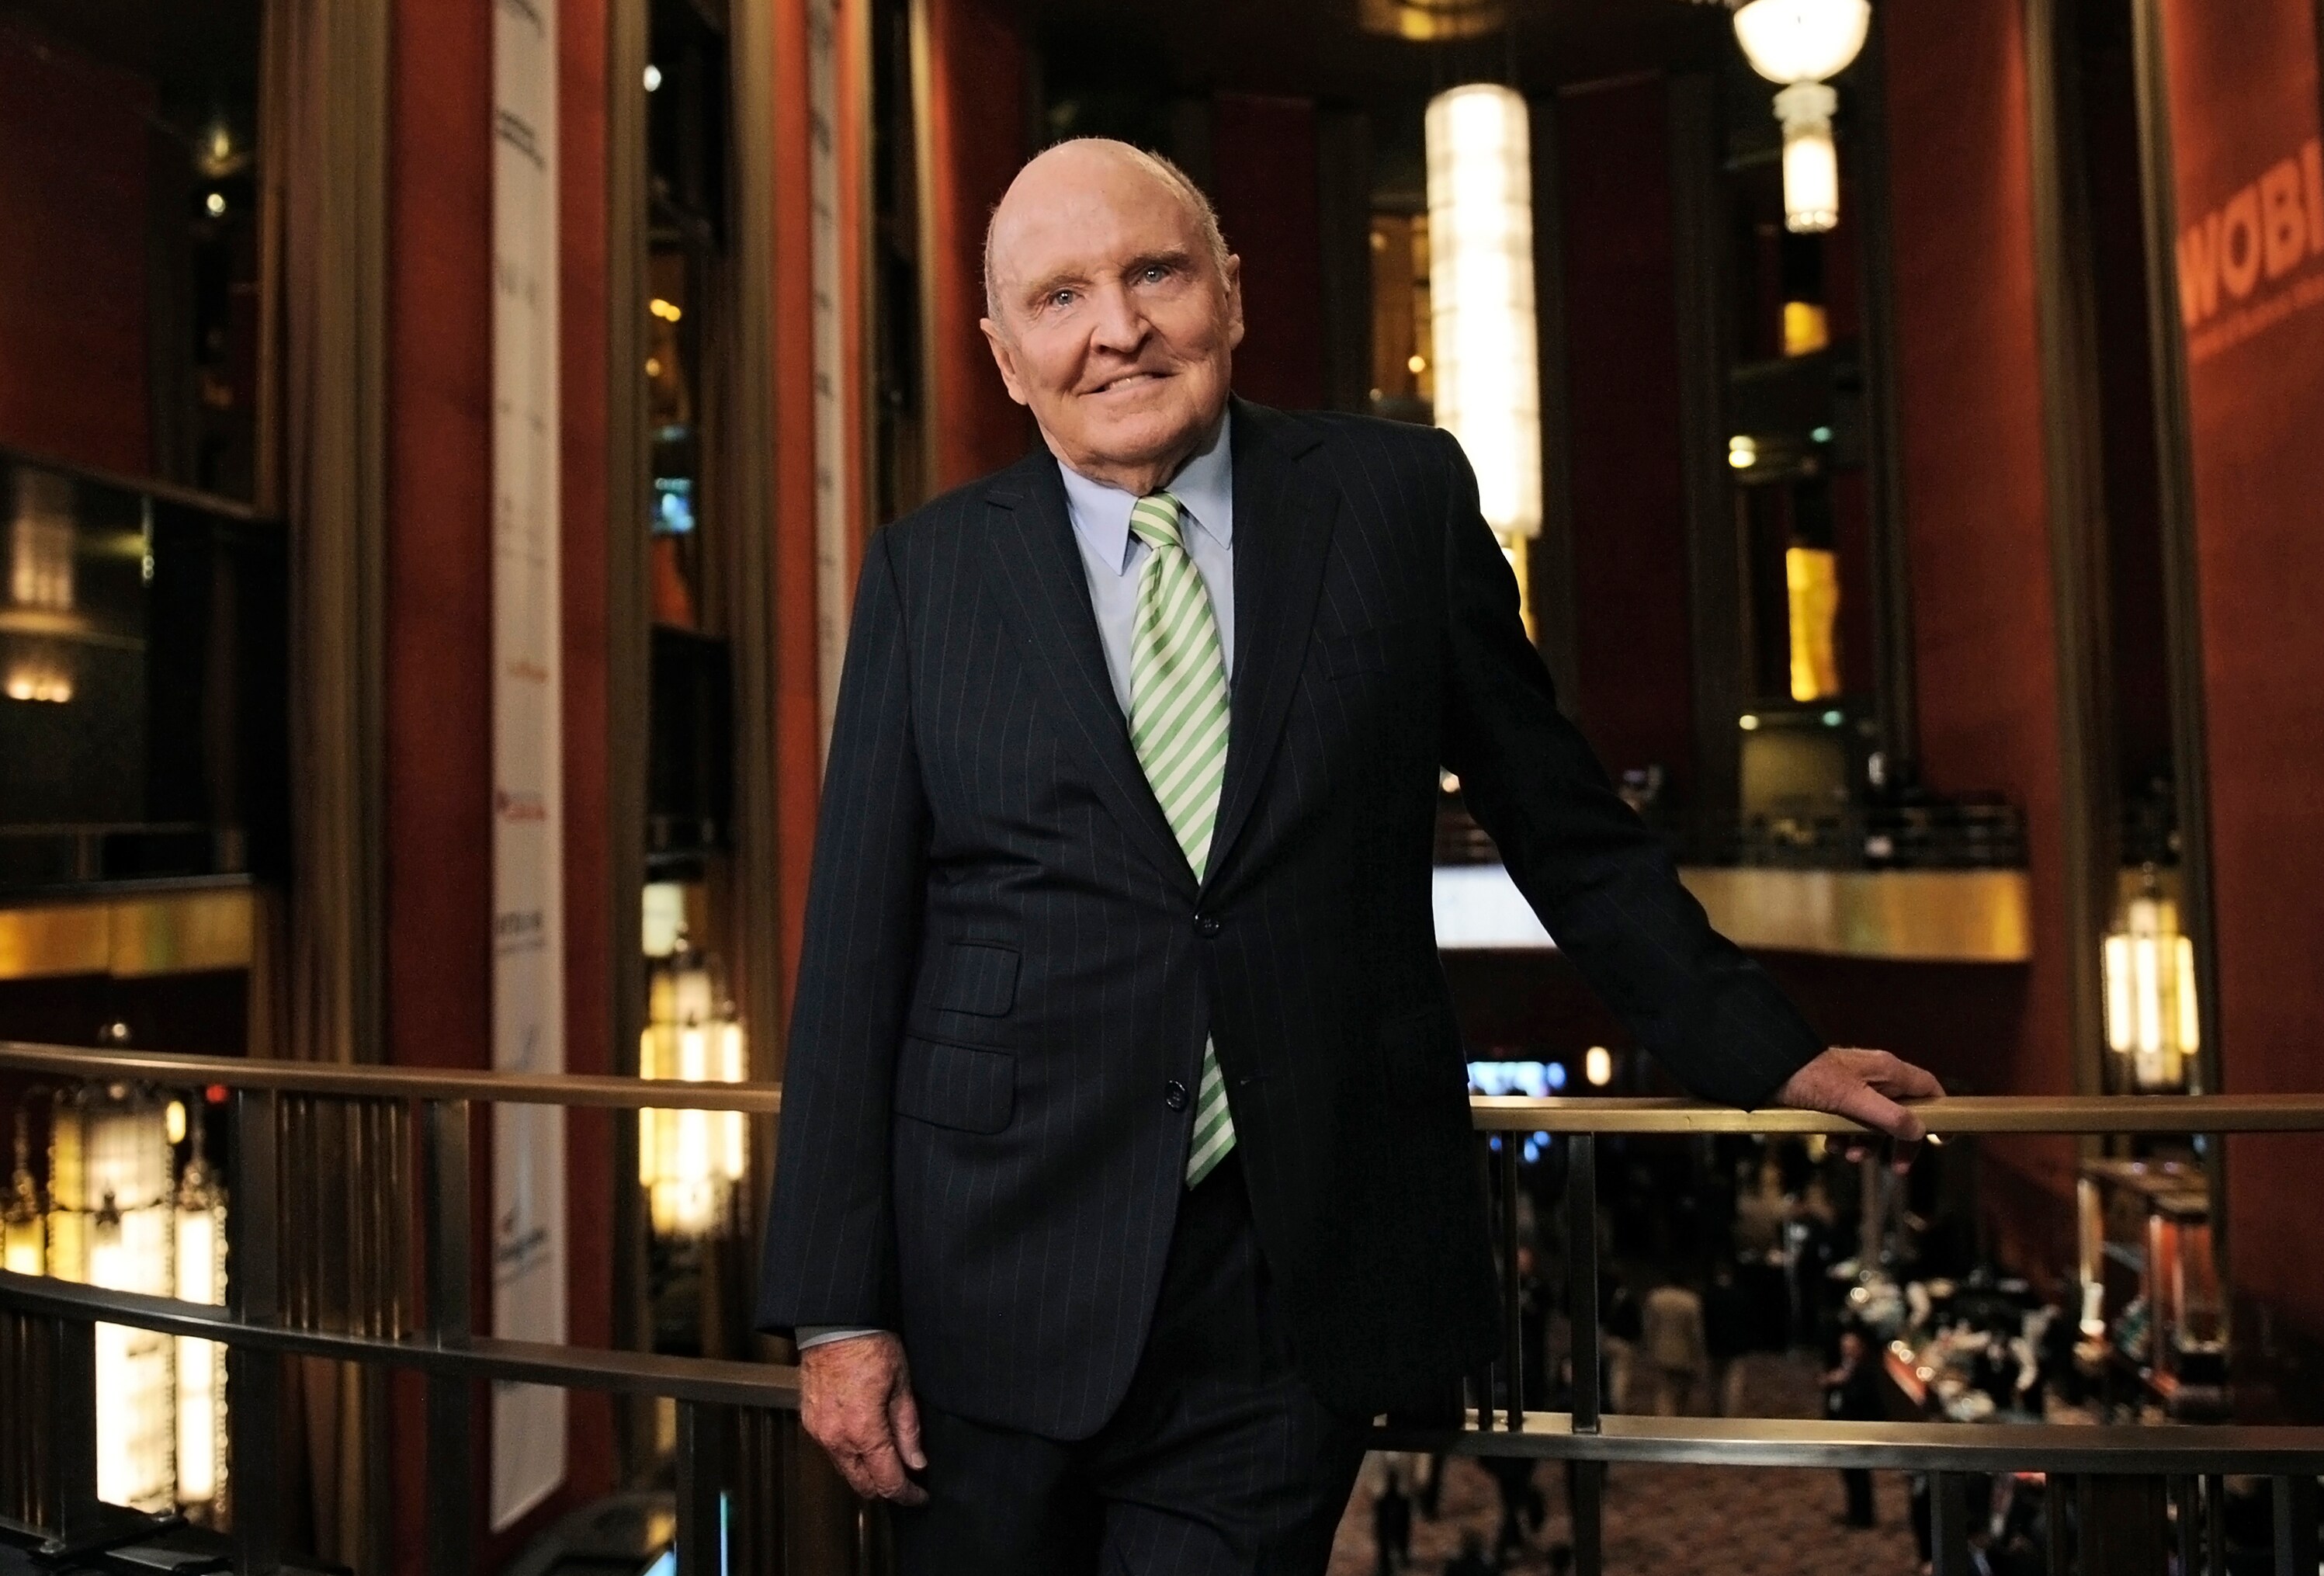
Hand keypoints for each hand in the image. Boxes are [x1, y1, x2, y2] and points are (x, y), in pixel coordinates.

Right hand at [799, 1332, 928, 1504]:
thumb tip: (916, 1462)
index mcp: (863, 1431)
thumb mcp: (902, 1385)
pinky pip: (832, 1451)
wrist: (834, 1323)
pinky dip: (850, 1454)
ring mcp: (819, 1432)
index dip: (907, 1494)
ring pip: (846, 1470)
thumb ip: (908, 1429)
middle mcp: (836, 1439)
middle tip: (907, 1478)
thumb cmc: (871, 1346)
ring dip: (866, 1471)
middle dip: (886, 1487)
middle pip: (863, 1484)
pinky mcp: (809, 1422)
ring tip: (888, 1456)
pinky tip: (865, 1439)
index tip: (920, 1496)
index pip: (887, 1481)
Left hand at [1774, 1046, 1943, 1172]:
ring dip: (1865, 1143)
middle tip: (1898, 1168)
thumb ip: (1888, 1116)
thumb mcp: (1853, 1100)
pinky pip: (1849, 1121)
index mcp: (1887, 1071)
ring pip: (1873, 1121)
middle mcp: (1875, 1076)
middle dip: (1897, 1142)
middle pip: (1902, 1113)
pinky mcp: (1833, 1096)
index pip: (1928, 1088)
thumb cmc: (1809, 1078)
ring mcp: (1854, 1086)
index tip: (1944, 1138)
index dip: (1941, 1112)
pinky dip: (1843, 1136)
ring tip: (1848, 1155)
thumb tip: (1920, 1131)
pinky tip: (1830, 1145)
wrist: (1766, 1068)